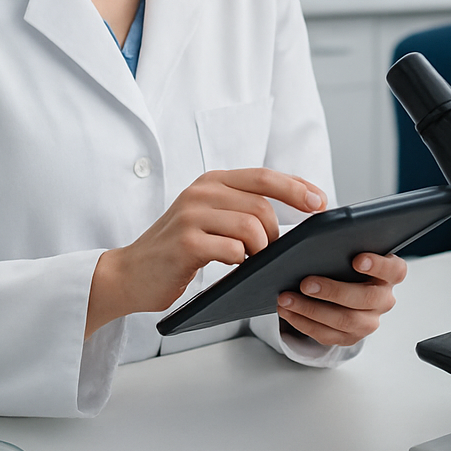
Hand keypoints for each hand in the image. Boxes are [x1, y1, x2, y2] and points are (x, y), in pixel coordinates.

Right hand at [86, 168, 326, 337]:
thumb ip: (243, 207)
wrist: (128, 274)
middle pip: (263, 207)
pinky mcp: (184, 243)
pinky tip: (230, 267)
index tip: (321, 202)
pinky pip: (233, 250)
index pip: (264, 177)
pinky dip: (240, 262)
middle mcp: (201, 192)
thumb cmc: (178, 249)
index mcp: (212, 181)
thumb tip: (298, 208)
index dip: (297, 187)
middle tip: (265, 252)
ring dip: (259, 250)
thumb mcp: (211, 216)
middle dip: (274, 233)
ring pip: (252, 227)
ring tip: (247, 261)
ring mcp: (191, 216)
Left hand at [276, 253, 407, 346]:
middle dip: (333, 291)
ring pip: (344, 321)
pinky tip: (288, 311)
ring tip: (286, 298)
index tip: (357, 259)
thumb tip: (320, 235)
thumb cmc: (347, 262)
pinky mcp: (350, 337)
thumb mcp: (351, 249)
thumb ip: (345, 244)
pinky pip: (327, 335)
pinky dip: (303, 323)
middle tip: (306, 283)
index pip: (394, 270)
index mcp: (390, 274)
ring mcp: (369, 322)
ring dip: (311, 310)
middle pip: (366, 298)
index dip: (377, 265)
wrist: (345, 286)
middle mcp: (384, 300)